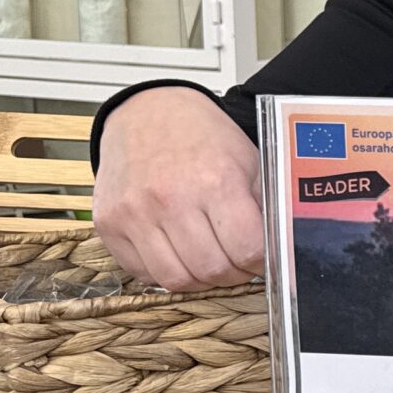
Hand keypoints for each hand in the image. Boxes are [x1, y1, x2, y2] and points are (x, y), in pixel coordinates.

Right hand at [94, 88, 266, 290]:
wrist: (146, 113)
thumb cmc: (203, 138)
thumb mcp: (248, 160)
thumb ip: (267, 203)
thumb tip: (284, 246)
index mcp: (215, 181)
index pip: (248, 249)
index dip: (262, 263)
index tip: (264, 260)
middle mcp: (171, 199)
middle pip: (212, 270)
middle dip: (234, 274)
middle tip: (239, 264)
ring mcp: (135, 213)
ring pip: (176, 280)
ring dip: (200, 280)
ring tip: (210, 261)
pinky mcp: (109, 223)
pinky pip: (142, 273)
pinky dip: (165, 273)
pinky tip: (179, 253)